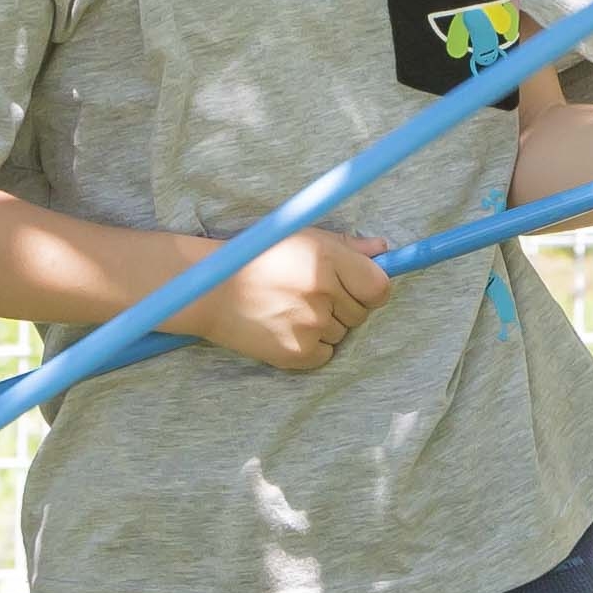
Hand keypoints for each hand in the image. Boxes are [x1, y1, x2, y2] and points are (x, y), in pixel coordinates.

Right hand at [180, 228, 391, 369]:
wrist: (211, 291)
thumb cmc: (258, 258)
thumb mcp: (302, 238)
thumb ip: (347, 245)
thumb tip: (382, 249)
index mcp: (327, 259)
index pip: (379, 288)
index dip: (371, 289)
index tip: (357, 288)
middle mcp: (322, 293)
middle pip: (361, 313)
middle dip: (344, 306)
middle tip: (310, 296)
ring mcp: (310, 326)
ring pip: (341, 333)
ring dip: (325, 325)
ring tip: (292, 309)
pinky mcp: (297, 354)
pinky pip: (325, 353)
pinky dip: (312, 346)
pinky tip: (287, 327)